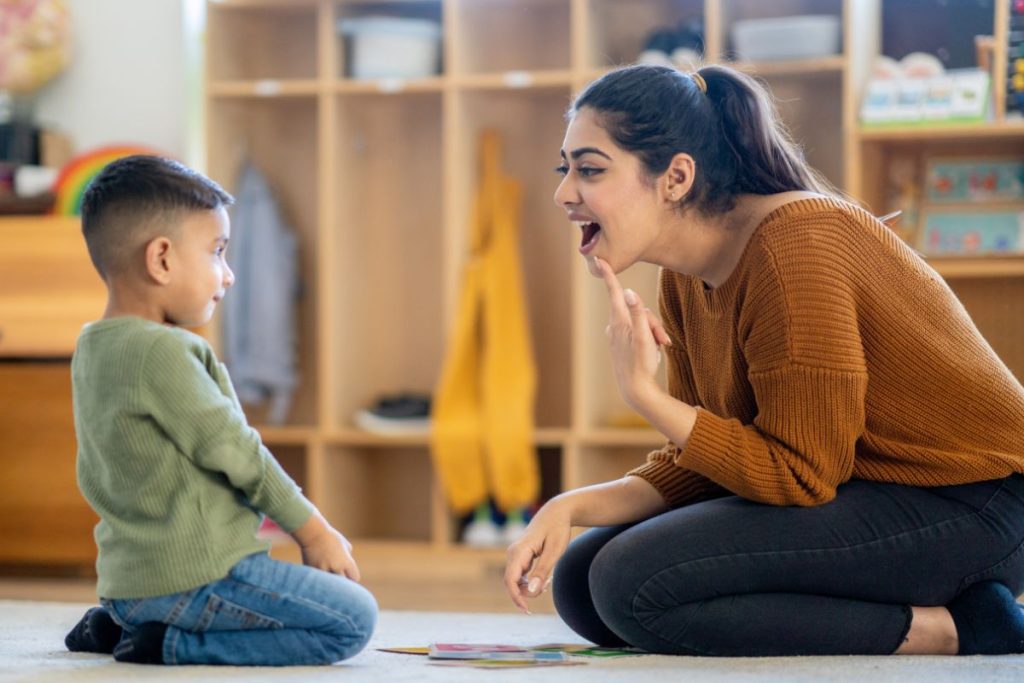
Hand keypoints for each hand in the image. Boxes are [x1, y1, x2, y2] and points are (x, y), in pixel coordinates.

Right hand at [291, 512, 361, 580]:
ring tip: (328, 574)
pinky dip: (320, 579)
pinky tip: (319, 573)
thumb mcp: (346, 546)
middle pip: (343, 584)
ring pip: (330, 584)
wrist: (313, 534)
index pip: (354, 578)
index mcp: (347, 562)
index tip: (349, 576)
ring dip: (330, 582)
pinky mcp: (313, 572)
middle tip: (339, 577)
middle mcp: (336, 568)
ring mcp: (324, 571)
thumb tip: (348, 571)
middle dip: (342, 581)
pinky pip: (319, 581)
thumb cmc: (331, 538)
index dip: (352, 577)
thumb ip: (349, 559)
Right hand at [504, 501, 570, 613]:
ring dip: (530, 586)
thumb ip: (542, 571)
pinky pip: (521, 575)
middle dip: (527, 592)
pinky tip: (545, 577)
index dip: (516, 597)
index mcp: (519, 551)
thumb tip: (531, 590)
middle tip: (548, 586)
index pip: (510, 580)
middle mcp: (513, 553)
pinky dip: (532, 581)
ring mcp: (515, 555)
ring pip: (517, 581)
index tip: (527, 609)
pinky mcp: (520, 557)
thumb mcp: (555, 550)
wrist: (557, 512)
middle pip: (512, 583)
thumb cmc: (557, 529)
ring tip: (549, 579)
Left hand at [595, 257, 670, 408]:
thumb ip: (638, 313)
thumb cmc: (641, 363)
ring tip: (660, 347)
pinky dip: (648, 337)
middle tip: (663, 339)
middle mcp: (614, 326)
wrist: (635, 389)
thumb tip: (628, 292)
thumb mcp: (644, 336)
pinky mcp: (621, 342)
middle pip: (637, 310)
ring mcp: (617, 334)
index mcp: (619, 321)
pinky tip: (652, 350)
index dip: (608, 275)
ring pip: (640, 321)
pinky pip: (637, 331)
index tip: (598, 259)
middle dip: (653, 321)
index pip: (614, 292)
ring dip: (653, 331)